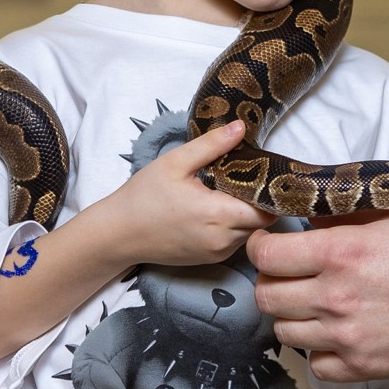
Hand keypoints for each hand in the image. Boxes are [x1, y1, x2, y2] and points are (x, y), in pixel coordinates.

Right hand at [89, 119, 272, 267]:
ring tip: (230, 193)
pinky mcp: (209, 260)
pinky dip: (234, 228)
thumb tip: (241, 127)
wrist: (119, 234)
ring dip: (247, 216)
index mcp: (217, 214)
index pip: (267, 208)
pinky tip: (217, 211)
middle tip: (247, 180)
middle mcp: (222, 240)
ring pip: (250, 233)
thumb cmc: (144, 196)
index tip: (262, 173)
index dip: (269, 191)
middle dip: (261, 202)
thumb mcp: (175, 162)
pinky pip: (235, 243)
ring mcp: (217, 253)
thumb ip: (211, 145)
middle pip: (263, 222)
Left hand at [248, 209, 388, 380]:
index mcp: (343, 251)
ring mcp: (346, 335)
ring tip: (313, 303)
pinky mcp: (361, 365)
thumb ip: (352, 214)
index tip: (272, 243)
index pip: (266, 253)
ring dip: (293, 316)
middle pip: (266, 295)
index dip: (261, 246)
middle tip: (289, 274)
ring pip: (284, 331)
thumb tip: (315, 214)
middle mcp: (336, 295)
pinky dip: (319, 351)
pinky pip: (315, 363)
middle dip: (272, 281)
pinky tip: (335, 333)